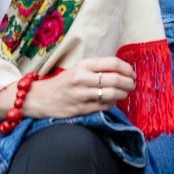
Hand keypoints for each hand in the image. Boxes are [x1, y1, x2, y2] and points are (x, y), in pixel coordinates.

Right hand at [18, 56, 135, 120]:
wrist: (41, 98)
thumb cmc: (65, 81)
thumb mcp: (79, 68)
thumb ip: (98, 68)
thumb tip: (123, 71)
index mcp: (84, 65)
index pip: (113, 63)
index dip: (127, 69)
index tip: (132, 73)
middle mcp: (82, 78)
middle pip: (115, 79)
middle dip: (129, 83)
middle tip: (132, 85)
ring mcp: (82, 95)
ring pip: (112, 94)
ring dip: (123, 94)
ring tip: (124, 93)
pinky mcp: (81, 109)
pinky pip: (104, 106)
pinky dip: (112, 104)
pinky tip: (112, 101)